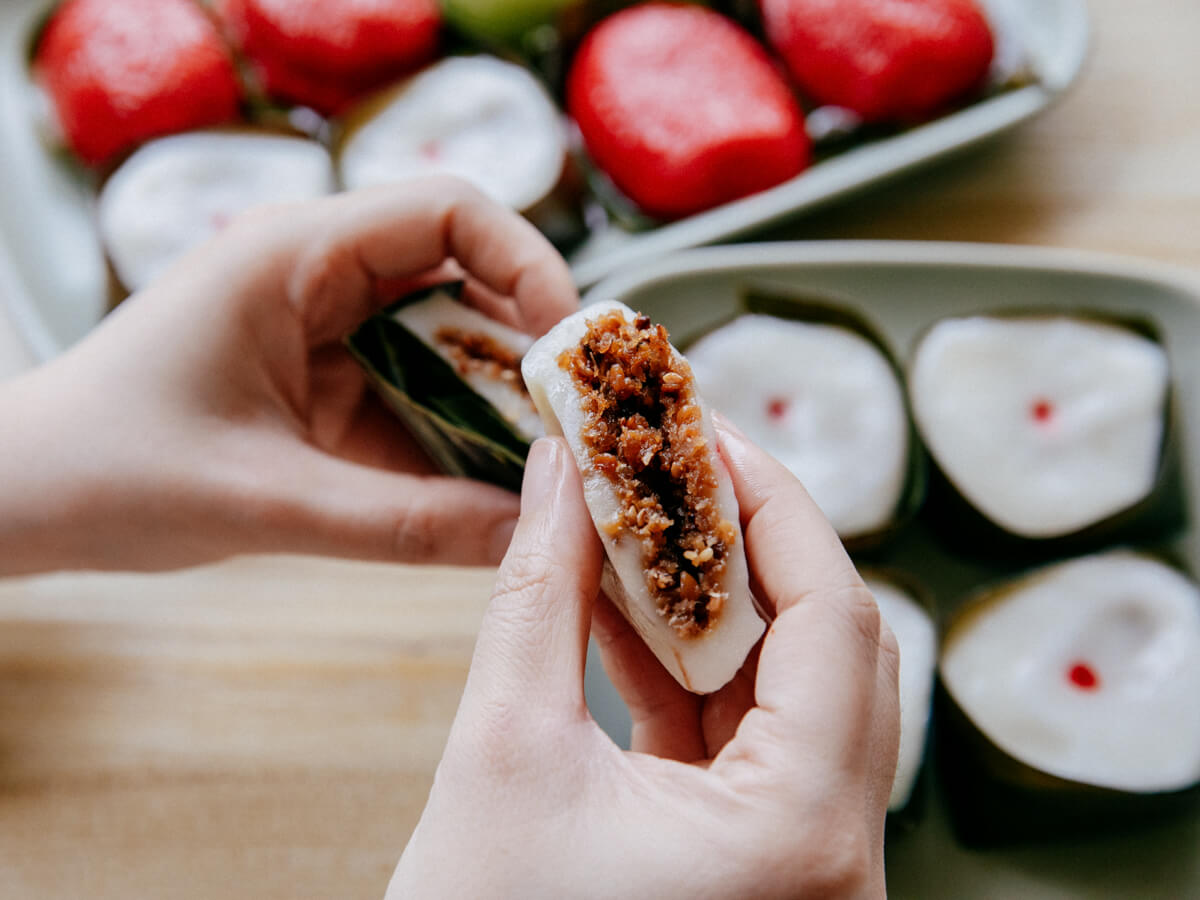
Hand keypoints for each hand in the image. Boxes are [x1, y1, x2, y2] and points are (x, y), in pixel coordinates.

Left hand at [0, 178, 577, 574]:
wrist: (23, 500)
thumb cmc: (109, 472)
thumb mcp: (269, 502)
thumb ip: (405, 524)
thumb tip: (527, 539)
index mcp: (297, 254)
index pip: (452, 213)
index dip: (531, 267)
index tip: (572, 354)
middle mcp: (321, 276)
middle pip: (468, 281)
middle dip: (530, 352)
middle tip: (579, 430)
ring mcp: (327, 331)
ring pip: (451, 346)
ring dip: (500, 404)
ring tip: (548, 472)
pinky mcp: (327, 383)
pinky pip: (418, 397)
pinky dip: (459, 440)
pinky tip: (491, 493)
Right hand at [390, 422, 899, 898]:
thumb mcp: (502, 755)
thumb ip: (536, 596)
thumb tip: (558, 471)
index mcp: (798, 833)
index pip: (832, 615)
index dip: (771, 502)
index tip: (706, 428)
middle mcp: (833, 856)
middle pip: (829, 645)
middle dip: (745, 542)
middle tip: (675, 461)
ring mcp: (803, 866)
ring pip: (789, 691)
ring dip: (714, 601)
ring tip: (640, 519)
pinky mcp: (758, 865)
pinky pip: (745, 740)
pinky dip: (692, 668)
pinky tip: (626, 607)